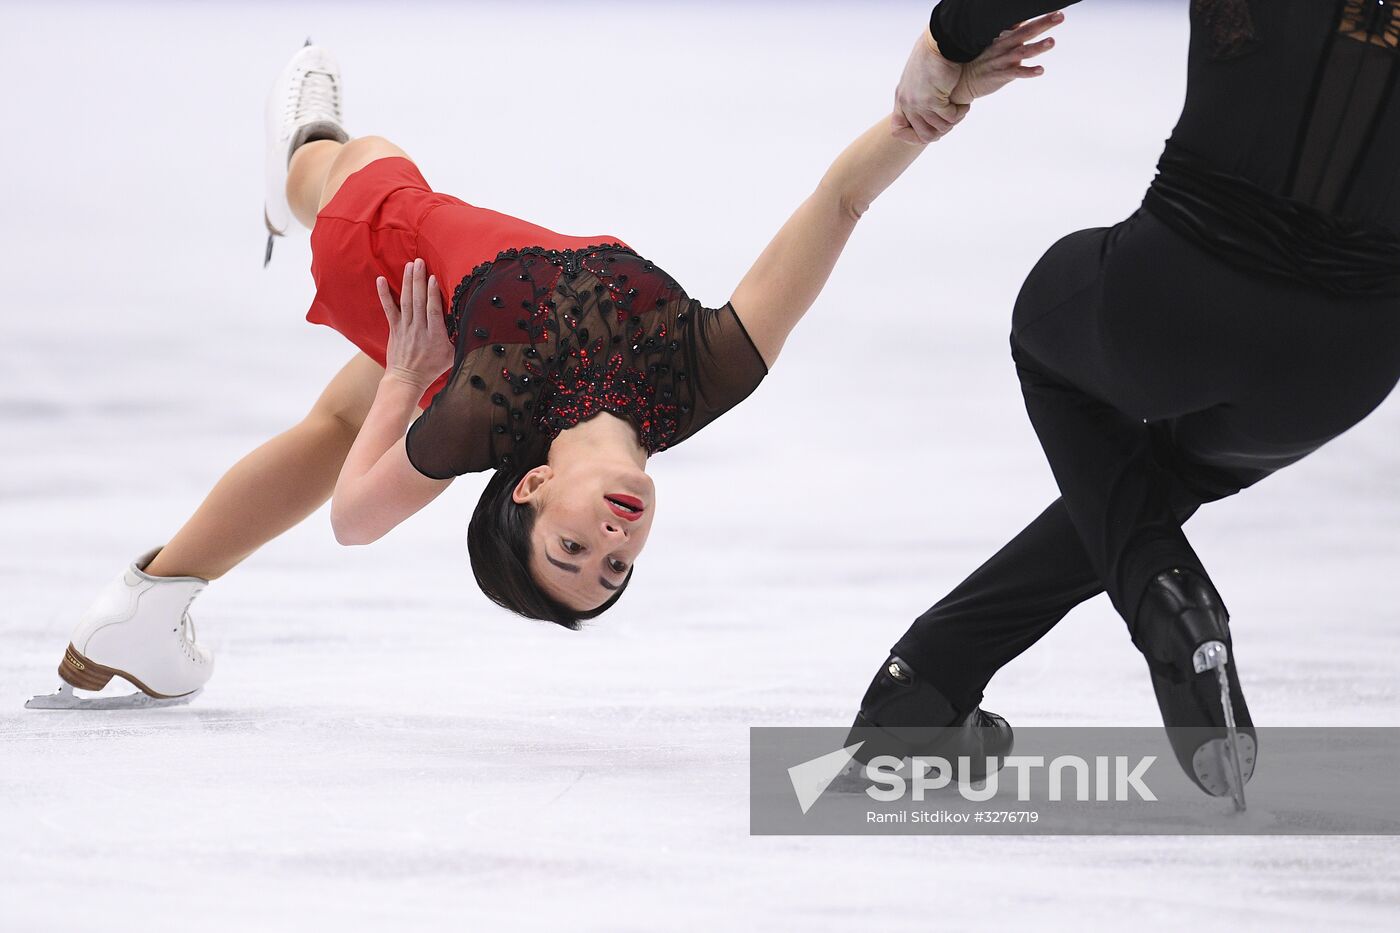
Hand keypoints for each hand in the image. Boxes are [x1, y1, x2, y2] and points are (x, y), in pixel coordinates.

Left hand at [377, 258, 453, 389]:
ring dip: (407, 282)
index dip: (433, 294)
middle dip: (419, 280)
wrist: (407, 380)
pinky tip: (381, 280)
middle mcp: (419, 330)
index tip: (433, 278)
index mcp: (435, 336)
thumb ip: (458, 339)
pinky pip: (388, 309)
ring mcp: (405, 328)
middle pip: (418, 301)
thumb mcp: (452, 356)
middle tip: (419, 262)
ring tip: (409, 265)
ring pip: (406, 302)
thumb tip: (470, 323)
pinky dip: (384, 294)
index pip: (433, 311)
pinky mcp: (394, 328)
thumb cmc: (432, 368)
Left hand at [892, 30, 969, 143]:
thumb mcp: (920, 77)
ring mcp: (919, 103)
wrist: (941, 41)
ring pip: (939, 129)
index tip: (930, 128)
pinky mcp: (933, 100)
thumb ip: (919, 95)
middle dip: (942, 130)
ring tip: (960, 108)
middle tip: (952, 116)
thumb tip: (929, 113)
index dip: (913, 136)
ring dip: (953, 120)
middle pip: (924, 135)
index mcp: (902, 97)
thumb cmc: (934, 55)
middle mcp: (907, 103)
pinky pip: (950, 118)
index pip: (898, 130)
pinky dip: (959, 112)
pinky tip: (963, 103)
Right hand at [950, 12, 1062, 105]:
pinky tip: (1040, 70)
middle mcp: (1004, 46)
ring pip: (1022, 52)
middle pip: (1026, 32)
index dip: (1038, 15)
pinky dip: (1028, 71)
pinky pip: (1016, 73)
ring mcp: (1002, 60)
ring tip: (1052, 41)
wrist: (963, 81)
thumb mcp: (995, 43)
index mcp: (1004, 37)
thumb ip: (1011, 31)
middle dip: (1043, 24)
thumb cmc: (982, 61)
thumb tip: (1024, 19)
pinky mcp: (1000, 76)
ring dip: (1037, 46)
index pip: (1023, 23)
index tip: (1054, 8)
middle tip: (1060, 16)